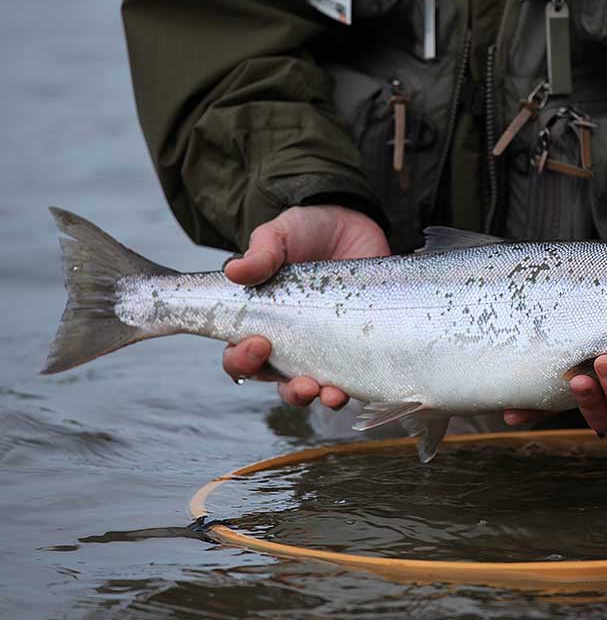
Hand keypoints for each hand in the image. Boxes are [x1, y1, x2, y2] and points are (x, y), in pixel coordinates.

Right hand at [222, 205, 389, 407]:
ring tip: (332, 394)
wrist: (353, 222)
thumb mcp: (281, 234)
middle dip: (290, 391)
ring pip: (316, 388)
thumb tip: (235, 271)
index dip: (243, 360)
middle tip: (304, 383)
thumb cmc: (307, 231)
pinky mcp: (357, 346)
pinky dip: (355, 388)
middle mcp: (290, 342)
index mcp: (261, 322)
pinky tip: (358, 387)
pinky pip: (353, 377)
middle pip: (279, 382)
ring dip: (321, 398)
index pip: (239, 355)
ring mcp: (325, 347)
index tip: (260, 343)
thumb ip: (262, 251)